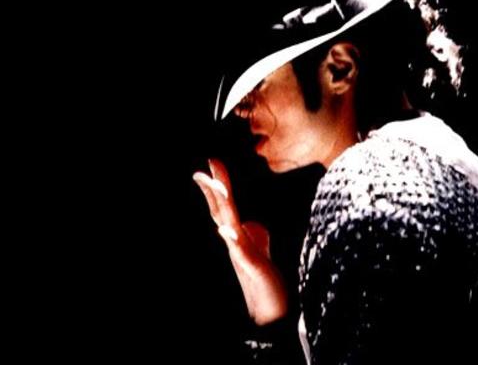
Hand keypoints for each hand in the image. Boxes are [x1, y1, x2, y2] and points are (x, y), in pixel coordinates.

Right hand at [193, 159, 284, 323]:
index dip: (218, 185)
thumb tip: (250, 224)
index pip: (225, 206)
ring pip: (228, 225)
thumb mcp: (260, 254)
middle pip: (222, 210)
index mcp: (237, 237)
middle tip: (206, 167)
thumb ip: (255, 237)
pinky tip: (228, 230)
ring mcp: (241, 254)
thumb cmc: (266, 285)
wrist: (271, 314)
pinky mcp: (252, 267)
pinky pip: (241, 251)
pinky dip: (233, 238)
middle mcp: (235, 243)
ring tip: (215, 185)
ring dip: (221, 205)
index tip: (213, 162)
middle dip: (214, 187)